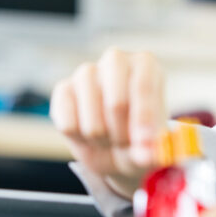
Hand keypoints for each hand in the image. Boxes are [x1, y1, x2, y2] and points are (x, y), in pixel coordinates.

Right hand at [50, 48, 167, 197]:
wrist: (115, 144)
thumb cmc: (140, 135)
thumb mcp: (153, 143)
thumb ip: (152, 149)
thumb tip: (146, 156)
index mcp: (145, 64)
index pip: (143, 86)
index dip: (144, 119)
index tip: (145, 142)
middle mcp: (115, 60)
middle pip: (116, 104)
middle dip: (122, 135)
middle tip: (126, 144)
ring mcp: (86, 73)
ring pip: (92, 123)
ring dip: (102, 141)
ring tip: (110, 138)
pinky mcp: (63, 90)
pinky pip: (68, 126)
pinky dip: (80, 140)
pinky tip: (88, 135)